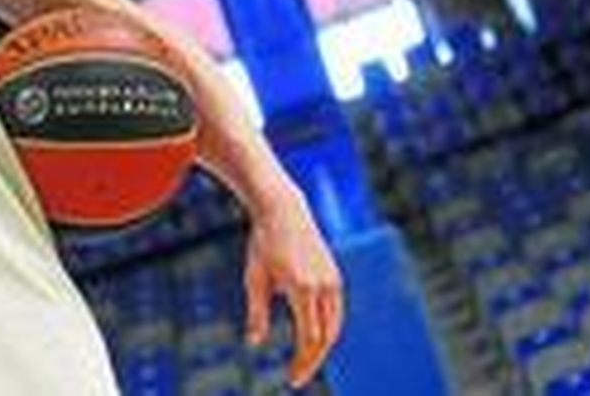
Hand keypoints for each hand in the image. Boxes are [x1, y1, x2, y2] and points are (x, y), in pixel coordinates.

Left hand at [243, 190, 344, 387]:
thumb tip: (254, 342)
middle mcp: (323, 286)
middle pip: (326, 337)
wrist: (283, 210)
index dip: (303, 362)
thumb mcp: (254, 277)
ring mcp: (333, 280)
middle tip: (296, 377)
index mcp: (302, 288)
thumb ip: (257, 312)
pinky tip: (312, 339)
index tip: (292, 379)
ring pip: (334, 326)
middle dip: (312, 360)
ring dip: (320, 347)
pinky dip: (326, 329)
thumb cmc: (263, 243)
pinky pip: (335, 312)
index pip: (310, 338)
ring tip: (303, 362)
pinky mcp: (335, 276)